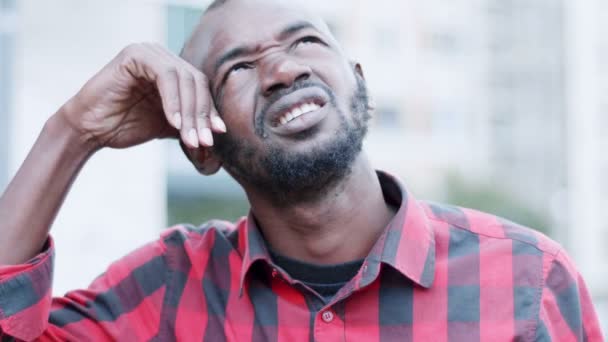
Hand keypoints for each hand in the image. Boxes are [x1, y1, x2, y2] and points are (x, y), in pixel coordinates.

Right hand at [58, 42, 225, 149]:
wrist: (91, 130)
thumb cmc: (127, 126)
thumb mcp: (170, 126)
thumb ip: (193, 125)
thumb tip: (221, 134)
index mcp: (173, 69)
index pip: (202, 87)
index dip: (211, 112)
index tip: (217, 136)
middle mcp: (163, 56)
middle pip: (196, 82)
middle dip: (202, 115)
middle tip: (204, 141)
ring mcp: (149, 52)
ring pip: (184, 79)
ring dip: (189, 112)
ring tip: (190, 139)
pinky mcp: (135, 55)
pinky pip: (165, 75)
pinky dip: (173, 101)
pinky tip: (173, 123)